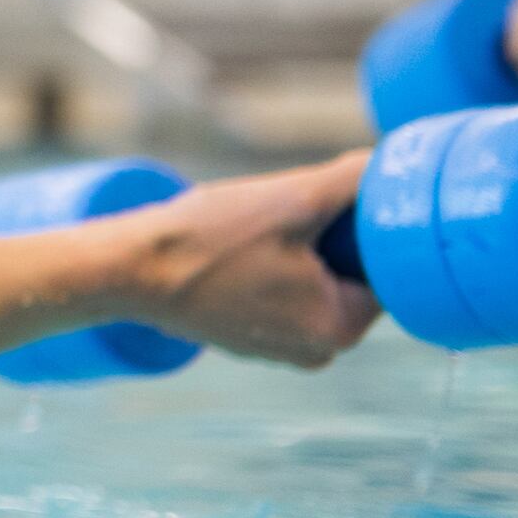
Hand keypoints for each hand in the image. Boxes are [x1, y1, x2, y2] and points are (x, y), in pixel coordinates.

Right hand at [136, 154, 379, 369]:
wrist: (129, 270)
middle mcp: (317, 351)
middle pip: (351, 278)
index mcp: (341, 328)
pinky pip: (282, 296)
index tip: (328, 203)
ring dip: (300, 251)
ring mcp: (280, 350)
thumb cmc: (209, 239)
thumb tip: (389, 166)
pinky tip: (239, 248)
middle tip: (292, 210)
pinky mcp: (249, 339)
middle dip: (331, 240)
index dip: (364, 228)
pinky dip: (272, 269)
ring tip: (259, 228)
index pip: (386, 270)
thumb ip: (353, 180)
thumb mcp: (293, 199)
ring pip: (315, 284)